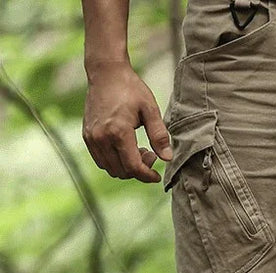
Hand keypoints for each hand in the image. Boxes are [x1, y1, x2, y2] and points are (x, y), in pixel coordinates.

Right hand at [82, 62, 172, 182]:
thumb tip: (168, 159)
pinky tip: (126, 149)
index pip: (133, 167)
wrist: (106, 73)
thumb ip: (159, 136)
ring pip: (111, 169)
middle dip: (139, 170)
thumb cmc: (130, 89)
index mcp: (118, 132)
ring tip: (139, 151)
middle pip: (122, 171)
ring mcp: (92, 137)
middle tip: (150, 154)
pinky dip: (115, 162)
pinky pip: (101, 161)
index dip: (147, 176)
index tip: (157, 176)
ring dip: (127, 167)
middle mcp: (101, 137)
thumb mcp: (150, 109)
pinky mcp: (87, 136)